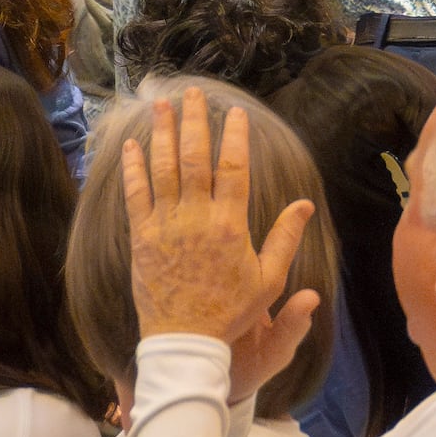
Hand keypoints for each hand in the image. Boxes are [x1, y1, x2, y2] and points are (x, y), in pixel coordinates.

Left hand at [118, 89, 321, 399]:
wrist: (186, 342)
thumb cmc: (231, 312)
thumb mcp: (268, 280)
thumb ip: (285, 238)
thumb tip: (303, 202)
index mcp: (230, 225)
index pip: (233, 168)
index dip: (234, 136)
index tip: (233, 112)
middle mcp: (197, 218)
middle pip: (194, 158)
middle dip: (193, 122)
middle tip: (192, 93)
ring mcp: (166, 226)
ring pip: (162, 169)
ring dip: (161, 134)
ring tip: (160, 105)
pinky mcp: (142, 238)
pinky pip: (135, 196)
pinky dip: (133, 168)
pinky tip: (132, 146)